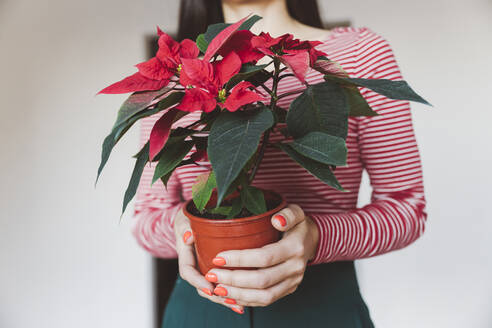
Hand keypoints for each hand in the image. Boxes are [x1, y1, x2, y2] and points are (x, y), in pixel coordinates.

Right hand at [173, 208, 243, 312]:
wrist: (191, 220)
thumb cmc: (189, 219)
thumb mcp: (185, 220)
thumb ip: (185, 227)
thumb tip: (188, 237)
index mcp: (185, 254)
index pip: (187, 272)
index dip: (198, 281)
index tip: (209, 287)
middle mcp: (194, 265)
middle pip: (201, 286)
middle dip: (214, 295)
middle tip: (229, 300)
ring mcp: (204, 269)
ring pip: (212, 288)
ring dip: (224, 298)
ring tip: (239, 305)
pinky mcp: (215, 270)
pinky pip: (221, 284)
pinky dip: (231, 294)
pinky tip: (243, 303)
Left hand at [198, 204, 319, 308]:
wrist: (312, 240)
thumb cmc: (297, 224)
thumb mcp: (296, 212)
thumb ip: (288, 214)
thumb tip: (276, 221)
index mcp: (295, 247)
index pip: (264, 257)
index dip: (239, 259)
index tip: (218, 257)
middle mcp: (295, 268)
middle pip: (261, 280)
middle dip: (233, 280)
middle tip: (212, 274)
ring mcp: (292, 282)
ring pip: (264, 296)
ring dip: (237, 294)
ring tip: (216, 288)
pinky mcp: (288, 290)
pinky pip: (266, 301)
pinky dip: (246, 301)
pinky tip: (229, 296)